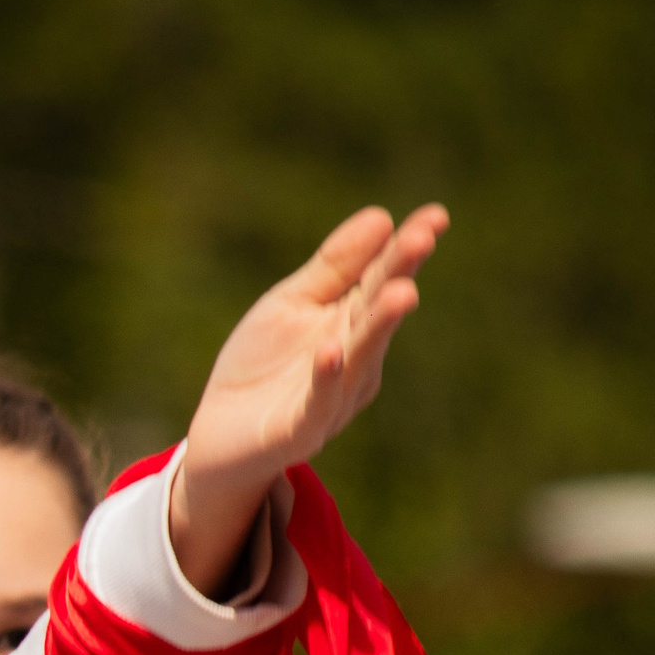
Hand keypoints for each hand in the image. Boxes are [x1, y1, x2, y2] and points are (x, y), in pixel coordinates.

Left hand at [170, 205, 448, 594]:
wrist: (219, 438)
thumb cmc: (261, 366)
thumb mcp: (290, 304)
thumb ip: (333, 268)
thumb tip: (381, 217)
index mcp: (352, 322)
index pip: (383, 278)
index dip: (407, 249)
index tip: (435, 217)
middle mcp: (354, 359)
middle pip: (378, 311)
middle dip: (399, 275)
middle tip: (422, 239)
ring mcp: (332, 397)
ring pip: (360, 357)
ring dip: (379, 325)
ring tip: (400, 292)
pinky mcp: (301, 430)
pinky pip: (318, 402)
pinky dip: (326, 376)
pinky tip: (331, 349)